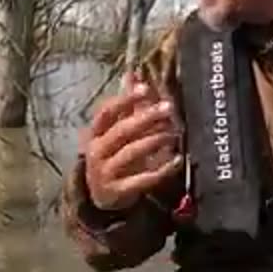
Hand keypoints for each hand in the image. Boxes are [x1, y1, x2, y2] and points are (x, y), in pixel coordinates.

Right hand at [79, 72, 182, 210]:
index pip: (106, 113)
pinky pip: (142, 179)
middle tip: (168, 108)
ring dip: (154, 141)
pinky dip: (161, 170)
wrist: (101, 197)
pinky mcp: (118, 192)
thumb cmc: (112, 157)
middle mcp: (97, 152)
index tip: (145, 89)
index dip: (125, 100)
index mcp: (95, 134)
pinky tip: (177, 160)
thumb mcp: (114, 132)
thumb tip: (134, 73)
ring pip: (131, 153)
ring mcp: (105, 173)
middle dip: (145, 118)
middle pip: (121, 131)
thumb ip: (126, 106)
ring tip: (174, 133)